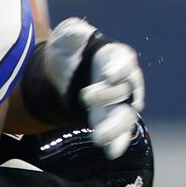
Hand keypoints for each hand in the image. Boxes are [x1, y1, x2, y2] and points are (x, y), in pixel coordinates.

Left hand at [34, 19, 143, 159]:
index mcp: (115, 57)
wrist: (59, 77)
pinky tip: (111, 152)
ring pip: (126, 116)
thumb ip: (71, 34)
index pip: (124, 61)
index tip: (110, 75)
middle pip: (125, 90)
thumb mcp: (65, 38)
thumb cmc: (67, 52)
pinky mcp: (110, 121)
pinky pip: (121, 134)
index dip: (120, 68)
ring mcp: (119, 103)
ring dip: (116, 127)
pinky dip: (118, 142)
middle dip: (107, 95)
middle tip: (84, 98)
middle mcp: (124, 81)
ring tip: (99, 138)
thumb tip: (76, 34)